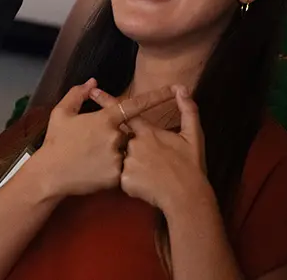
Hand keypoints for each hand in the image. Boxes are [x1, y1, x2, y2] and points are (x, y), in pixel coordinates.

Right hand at [33, 80, 176, 198]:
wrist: (51, 174)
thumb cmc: (56, 141)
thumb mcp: (61, 113)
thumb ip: (77, 94)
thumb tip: (92, 82)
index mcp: (104, 119)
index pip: (135, 105)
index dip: (156, 97)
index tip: (173, 90)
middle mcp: (115, 136)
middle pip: (129, 133)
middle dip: (119, 138)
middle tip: (95, 145)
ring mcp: (117, 156)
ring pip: (126, 152)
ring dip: (116, 153)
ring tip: (93, 159)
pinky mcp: (117, 176)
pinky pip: (123, 170)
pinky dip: (113, 169)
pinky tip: (95, 171)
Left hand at [119, 86, 210, 214]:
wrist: (187, 198)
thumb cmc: (191, 166)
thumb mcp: (194, 136)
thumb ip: (188, 111)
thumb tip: (182, 89)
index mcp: (147, 132)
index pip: (124, 113)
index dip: (108, 102)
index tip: (93, 92)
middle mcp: (134, 143)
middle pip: (122, 139)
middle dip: (129, 147)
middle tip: (151, 161)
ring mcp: (128, 161)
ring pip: (121, 159)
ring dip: (130, 164)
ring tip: (151, 176)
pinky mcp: (124, 180)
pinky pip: (121, 177)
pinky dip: (131, 180)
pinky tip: (146, 185)